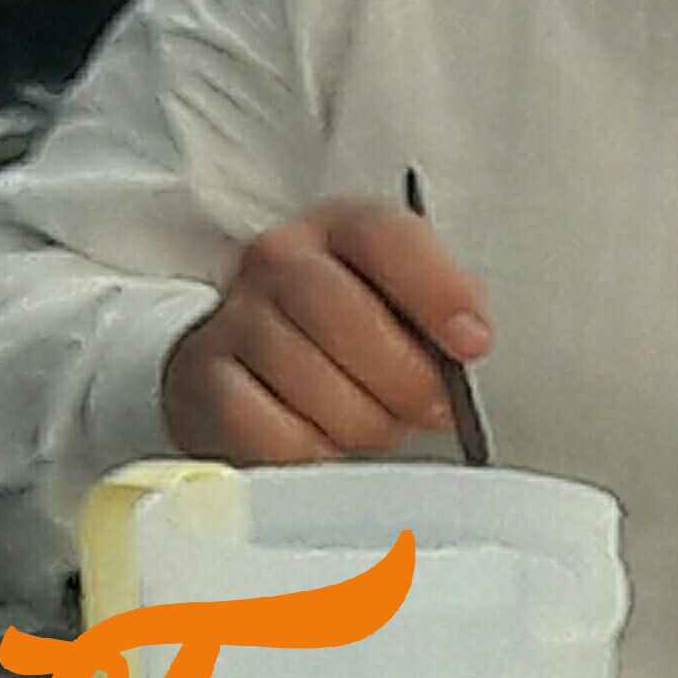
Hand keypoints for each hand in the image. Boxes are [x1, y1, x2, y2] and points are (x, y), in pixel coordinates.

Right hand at [159, 200, 489, 464]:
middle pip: (338, 309)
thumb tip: (467, 343)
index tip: (473, 343)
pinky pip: (263, 425)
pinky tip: (326, 446)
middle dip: (401, 375)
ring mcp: (233, 317)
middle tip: (431, 409)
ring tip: (376, 425)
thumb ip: (437, 312)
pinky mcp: (204, 380)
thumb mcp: (398, 305)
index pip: (384, 236)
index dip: (436, 289)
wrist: (250, 367)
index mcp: (340, 229)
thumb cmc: (346, 338)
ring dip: (360, 420)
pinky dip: (309, 449)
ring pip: (305, 376)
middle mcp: (278, 259)